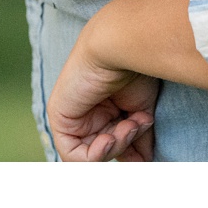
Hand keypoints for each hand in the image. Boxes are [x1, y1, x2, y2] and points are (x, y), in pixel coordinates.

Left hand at [49, 23, 160, 161]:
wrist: (120, 46)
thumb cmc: (135, 69)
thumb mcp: (142, 110)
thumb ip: (140, 137)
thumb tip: (145, 162)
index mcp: (107, 108)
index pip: (117, 142)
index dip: (132, 151)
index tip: (147, 151)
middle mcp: (89, 112)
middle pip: (106, 149)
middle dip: (125, 145)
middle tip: (136, 127)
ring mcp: (73, 116)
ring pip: (91, 154)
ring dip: (114, 147)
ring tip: (127, 126)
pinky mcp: (60, 118)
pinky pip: (73, 154)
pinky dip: (94, 155)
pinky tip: (108, 138)